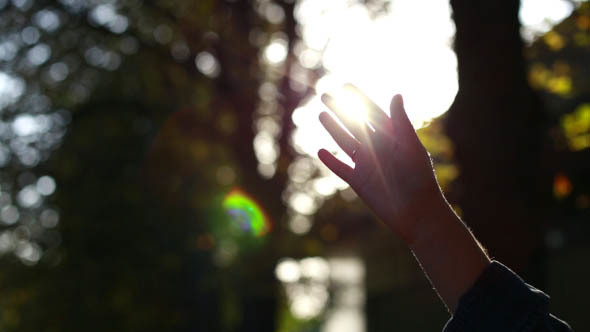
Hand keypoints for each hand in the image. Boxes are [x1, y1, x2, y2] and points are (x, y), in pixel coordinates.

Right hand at [318, 86, 443, 244]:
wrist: (417, 213)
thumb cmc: (420, 179)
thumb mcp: (410, 147)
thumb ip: (401, 122)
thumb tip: (396, 95)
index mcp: (392, 137)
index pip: (372, 113)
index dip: (359, 98)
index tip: (346, 85)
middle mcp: (378, 148)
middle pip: (354, 124)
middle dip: (340, 110)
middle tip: (325, 95)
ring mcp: (367, 165)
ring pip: (345, 143)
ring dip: (333, 130)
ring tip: (321, 115)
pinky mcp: (359, 182)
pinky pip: (341, 168)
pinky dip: (331, 161)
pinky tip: (321, 151)